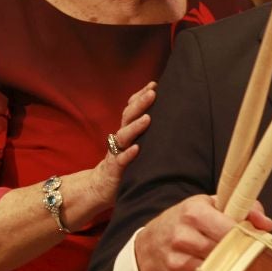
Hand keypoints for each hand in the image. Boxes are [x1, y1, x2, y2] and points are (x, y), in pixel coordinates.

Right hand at [88, 81, 156, 206]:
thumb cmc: (125, 163)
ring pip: (123, 137)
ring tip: (148, 118)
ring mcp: (116, 153)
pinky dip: (128, 154)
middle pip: (128, 117)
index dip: (140, 96)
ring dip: (135, 127)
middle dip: (140, 104)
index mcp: (127, 132)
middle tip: (153, 92)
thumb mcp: (135, 144)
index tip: (154, 84)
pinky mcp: (115, 170)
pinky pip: (120, 161)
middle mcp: (121, 139)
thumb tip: (170, 118)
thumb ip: (145, 132)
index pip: (132, 109)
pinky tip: (137, 149)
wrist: (102, 187)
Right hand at [133, 194, 271, 270]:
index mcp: (194, 213)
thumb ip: (245, 208)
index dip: (247, 236)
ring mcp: (176, 261)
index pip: (230, 229)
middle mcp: (182, 236)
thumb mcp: (213, 205)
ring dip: (229, 269)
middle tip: (247, 253)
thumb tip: (267, 224)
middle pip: (225, 252)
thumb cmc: (188, 221)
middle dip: (239, 253)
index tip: (256, 240)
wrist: (152, 243)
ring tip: (232, 263)